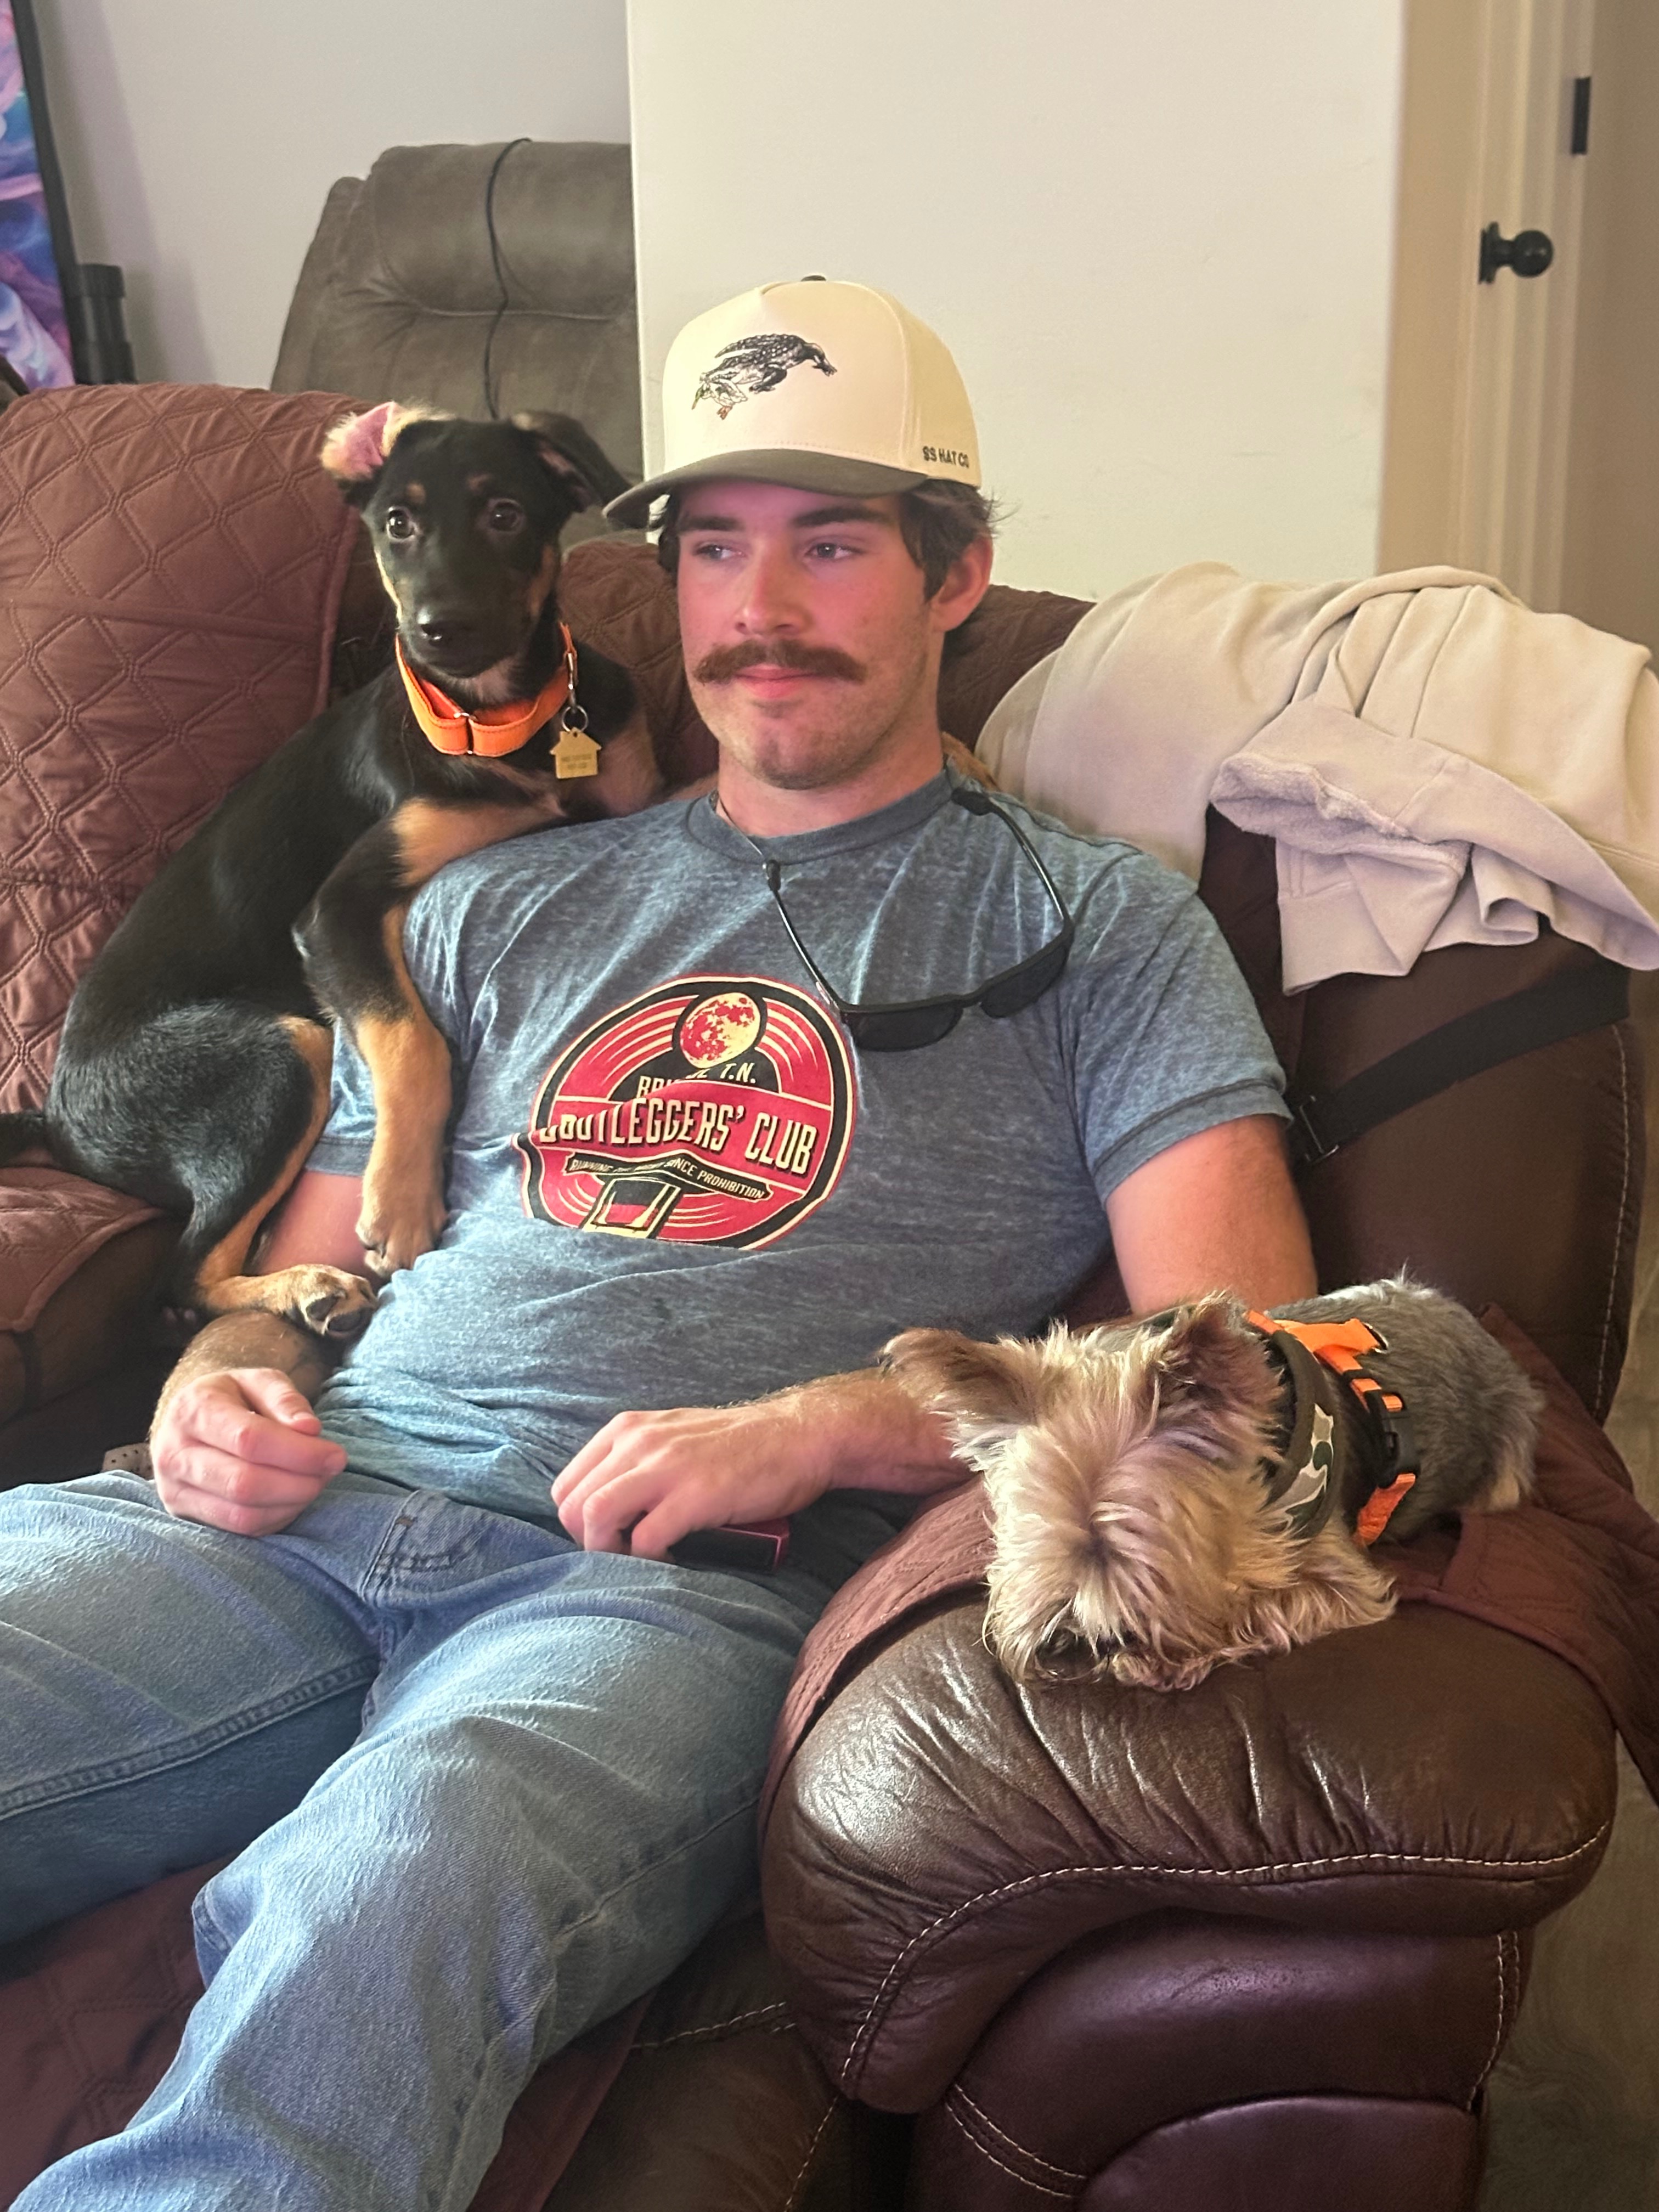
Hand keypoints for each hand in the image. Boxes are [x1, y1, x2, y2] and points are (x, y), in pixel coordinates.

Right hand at [151, 1368, 346, 1535]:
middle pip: (245, 1484)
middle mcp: (174, 1453)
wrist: (190, 1419)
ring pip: (242, 1515)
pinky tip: (291, 1498)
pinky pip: (239, 1530)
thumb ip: (285, 1400)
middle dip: (299, 1483)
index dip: (299, 1453)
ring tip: (313, 1483)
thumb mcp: (259, 1381)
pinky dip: (276, 1518)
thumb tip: (310, 1429)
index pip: (249, 1440)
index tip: (336, 1455)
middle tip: (329, 1472)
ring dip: (291, 1504)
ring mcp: (173, 1490)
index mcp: (193, 1410)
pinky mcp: (183, 1515)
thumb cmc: (233, 1398)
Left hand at [551, 1396, 835, 1558]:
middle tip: (623, 1557)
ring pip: (596, 1517)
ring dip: (609, 1553)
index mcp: (627, 1429)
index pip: (565, 1485)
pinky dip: (649, 1561)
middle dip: (589, 1543)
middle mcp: (638, 1442)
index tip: (607, 1540)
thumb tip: (606, 1507)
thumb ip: (636, 1461)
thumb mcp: (673, 1437)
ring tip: (639, 1561)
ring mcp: (666, 1467)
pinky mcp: (696, 1495)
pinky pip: (645, 1539)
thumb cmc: (740, 1445)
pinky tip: (672, 1561)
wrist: (801, 1436)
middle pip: (573, 1505)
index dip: (577, 1523)